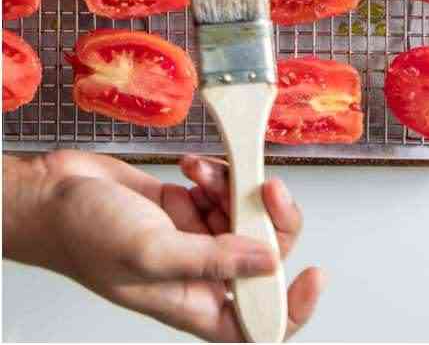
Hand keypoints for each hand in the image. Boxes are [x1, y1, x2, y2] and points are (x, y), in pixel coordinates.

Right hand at [4, 151, 323, 340]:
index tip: (314, 274)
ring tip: (206, 177)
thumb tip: (268, 262)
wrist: (52, 193)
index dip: (291, 307)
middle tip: (264, 190)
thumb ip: (213, 258)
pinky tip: (193, 168)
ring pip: (249, 217)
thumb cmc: (81, 234)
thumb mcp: (150, 251)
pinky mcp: (190, 207)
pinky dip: (218, 175)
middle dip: (271, 220)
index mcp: (193, 303)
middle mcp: (200, 273)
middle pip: (265, 255)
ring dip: (237, 190)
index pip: (257, 323)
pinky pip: (227, 190)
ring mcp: (197, 237)